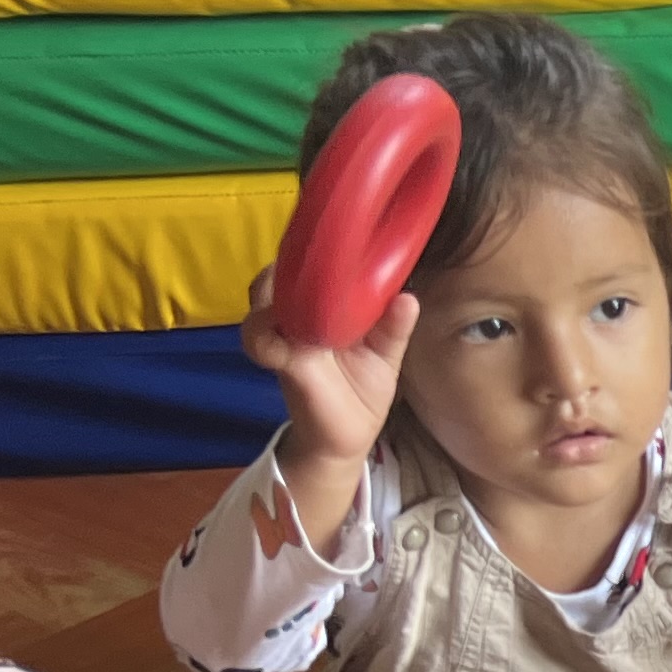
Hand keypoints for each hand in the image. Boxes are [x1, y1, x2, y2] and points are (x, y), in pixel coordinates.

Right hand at [238, 261, 413, 466]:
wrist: (346, 440)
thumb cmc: (362, 392)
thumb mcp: (385, 356)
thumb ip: (393, 327)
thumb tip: (408, 297)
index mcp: (322, 308)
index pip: (307, 266)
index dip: (312, 247)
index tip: (332, 232)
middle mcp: (297, 316)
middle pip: (279, 272)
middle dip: (292, 259)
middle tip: (321, 253)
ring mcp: (284, 337)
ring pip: (262, 297)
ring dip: (278, 286)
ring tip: (306, 286)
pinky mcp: (280, 362)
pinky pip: (262, 340)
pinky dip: (267, 332)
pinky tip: (290, 335)